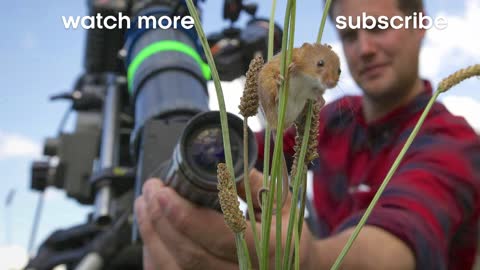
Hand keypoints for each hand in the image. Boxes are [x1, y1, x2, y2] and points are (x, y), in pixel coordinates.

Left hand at [134, 168, 316, 269]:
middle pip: (190, 254)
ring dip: (152, 236)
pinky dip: (156, 255)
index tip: (162, 191)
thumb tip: (215, 162)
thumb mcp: (280, 201)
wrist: (297, 266)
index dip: (184, 215)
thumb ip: (251, 182)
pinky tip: (151, 233)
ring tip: (143, 206)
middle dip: (161, 220)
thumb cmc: (285, 232)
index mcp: (266, 249)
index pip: (218, 235)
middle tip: (149, 191)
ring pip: (175, 269)